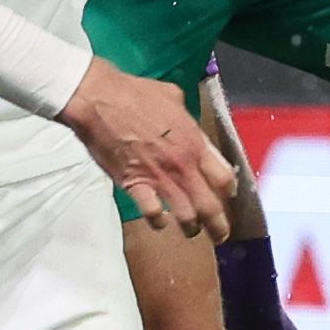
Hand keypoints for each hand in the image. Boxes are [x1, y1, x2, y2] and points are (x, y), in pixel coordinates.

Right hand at [57, 57, 235, 238]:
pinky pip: (152, 213)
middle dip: (218, 225)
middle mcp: (182, 165)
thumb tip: (190, 128)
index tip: (228, 195)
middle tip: (220, 235)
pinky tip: (160, 221)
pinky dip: (158, 221)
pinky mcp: (134, 185)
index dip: (229, 190)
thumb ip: (187, 121)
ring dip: (191, 227)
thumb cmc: (137, 94)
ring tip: (191, 231)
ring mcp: (159, 178)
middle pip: (210, 205)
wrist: (100, 101)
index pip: (224, 176)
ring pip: (185, 215)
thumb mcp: (174, 97)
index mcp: (194, 142)